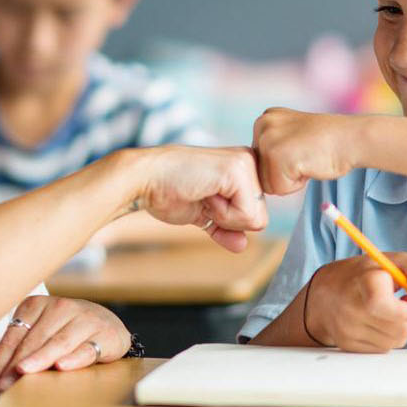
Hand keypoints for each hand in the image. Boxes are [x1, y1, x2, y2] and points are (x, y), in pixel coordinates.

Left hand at [0, 295, 130, 393]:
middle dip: (15, 364)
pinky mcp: (105, 333)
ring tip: (23, 373)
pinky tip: (62, 367)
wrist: (107, 328)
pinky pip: (87, 347)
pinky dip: (75, 357)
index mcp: (36, 306)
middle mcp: (60, 307)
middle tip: (0, 386)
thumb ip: (2, 356)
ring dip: (40, 359)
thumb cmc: (61, 335)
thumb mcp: (31, 342)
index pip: (13, 334)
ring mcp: (84, 318)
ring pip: (58, 342)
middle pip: (33, 340)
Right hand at [131, 146, 267, 251]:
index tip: (206, 199)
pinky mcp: (238, 171)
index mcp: (245, 168)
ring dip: (224, 217)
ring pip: (255, 218)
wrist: (146, 181)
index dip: (229, 220)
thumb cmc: (169, 192)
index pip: (257, 214)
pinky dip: (222, 215)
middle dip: (229, 220)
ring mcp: (245, 163)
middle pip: (260, 218)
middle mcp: (250, 161)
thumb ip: (227, 228)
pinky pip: (245, 215)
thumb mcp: (205, 213)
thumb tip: (243, 245)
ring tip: (203, 194)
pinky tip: (204, 195)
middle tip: (204, 197)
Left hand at [252, 108, 359, 195]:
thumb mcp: (292, 135)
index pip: (259, 161)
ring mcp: (268, 140)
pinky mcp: (276, 156)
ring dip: (290, 180)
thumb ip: (274, 146)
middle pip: (259, 173)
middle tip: (306, 155)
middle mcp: (262, 125)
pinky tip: (310, 164)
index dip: (282, 165)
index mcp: (265, 119)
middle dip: (283, 173)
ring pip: (267, 183)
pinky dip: (296, 185)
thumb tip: (256, 173)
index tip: (301, 150)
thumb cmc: (328, 142)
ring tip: (308, 160)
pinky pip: (279, 189)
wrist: (351, 138)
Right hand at [303, 253, 406, 353]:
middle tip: (403, 302)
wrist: (325, 293)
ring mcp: (348, 330)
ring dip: (401, 328)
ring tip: (390, 311)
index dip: (406, 308)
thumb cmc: (365, 274)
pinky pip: (384, 349)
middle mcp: (352, 309)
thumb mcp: (394, 261)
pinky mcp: (348, 345)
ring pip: (395, 341)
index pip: (383, 305)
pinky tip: (379, 323)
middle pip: (399, 328)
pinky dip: (389, 337)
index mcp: (363, 282)